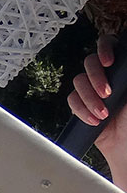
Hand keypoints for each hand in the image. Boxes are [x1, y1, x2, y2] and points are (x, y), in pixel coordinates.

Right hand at [69, 35, 126, 165]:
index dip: (105, 48)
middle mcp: (107, 76)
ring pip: (78, 82)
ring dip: (89, 99)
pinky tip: (94, 121)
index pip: (110, 45)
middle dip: (96, 79)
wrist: (126, 147)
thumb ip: (126, 77)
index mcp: (122, 70)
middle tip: (107, 94)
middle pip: (89, 63)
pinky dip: (81, 110)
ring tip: (102, 114)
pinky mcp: (81, 105)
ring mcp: (92, 90)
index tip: (109, 62)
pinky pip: (72, 100)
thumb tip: (124, 60)